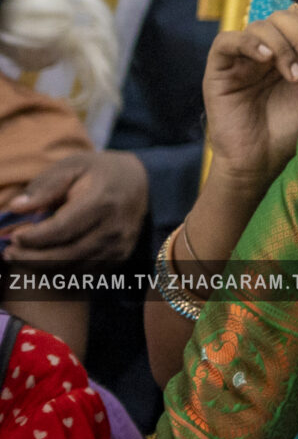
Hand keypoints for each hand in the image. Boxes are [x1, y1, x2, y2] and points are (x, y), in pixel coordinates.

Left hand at [4, 150, 148, 263]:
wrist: (143, 182)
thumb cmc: (100, 171)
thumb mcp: (72, 166)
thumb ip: (44, 187)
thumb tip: (15, 208)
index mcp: (102, 202)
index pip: (61, 230)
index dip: (33, 238)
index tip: (12, 236)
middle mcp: (114, 229)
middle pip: (65, 255)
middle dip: (31, 258)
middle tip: (8, 252)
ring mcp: (119, 246)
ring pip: (73, 268)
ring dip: (42, 267)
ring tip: (20, 257)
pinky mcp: (119, 257)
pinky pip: (84, 272)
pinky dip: (60, 270)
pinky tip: (44, 260)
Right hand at [201, 4, 297, 203]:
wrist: (261, 159)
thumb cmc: (289, 126)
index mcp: (288, 49)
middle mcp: (264, 48)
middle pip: (282, 17)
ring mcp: (240, 57)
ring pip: (259, 26)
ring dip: (284, 47)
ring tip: (296, 77)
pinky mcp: (218, 68)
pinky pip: (226, 41)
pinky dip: (249, 43)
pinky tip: (267, 59)